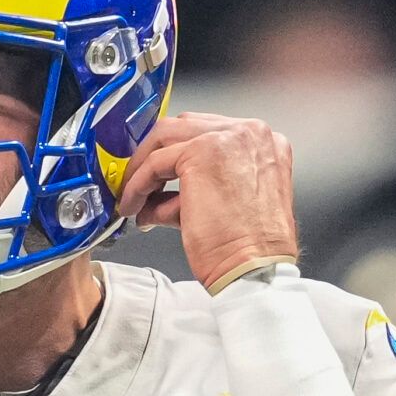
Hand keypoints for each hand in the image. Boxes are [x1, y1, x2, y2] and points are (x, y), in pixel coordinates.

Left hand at [115, 113, 298, 290]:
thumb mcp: (224, 204)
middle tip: (137, 180)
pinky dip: (138, 185)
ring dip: (142, 166)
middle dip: (155, 153)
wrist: (254, 268)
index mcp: (263, 143)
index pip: (207, 133)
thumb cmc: (248, 249)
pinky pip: (155, 163)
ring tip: (132, 195)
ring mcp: (227, 138)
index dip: (175, 152)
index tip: (156, 172)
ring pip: (166, 136)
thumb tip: (154, 198)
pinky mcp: (201, 152)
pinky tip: (133, 205)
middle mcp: (250, 133)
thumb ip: (192, 190)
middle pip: (185, 126)